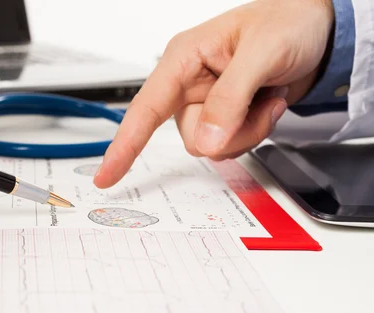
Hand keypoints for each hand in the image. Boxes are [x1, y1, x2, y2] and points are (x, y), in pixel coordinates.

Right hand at [94, 0, 333, 187]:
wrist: (320, 32)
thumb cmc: (288, 22)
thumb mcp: (261, 54)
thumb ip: (230, 98)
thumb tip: (207, 141)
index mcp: (183, 59)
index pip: (145, 109)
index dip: (124, 145)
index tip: (106, 175)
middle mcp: (189, 85)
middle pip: (192, 137)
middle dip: (231, 131)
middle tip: (260, 102)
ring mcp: (207, 104)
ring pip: (213, 146)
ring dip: (248, 130)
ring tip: (268, 97)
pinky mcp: (225, 117)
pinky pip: (231, 145)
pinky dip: (256, 131)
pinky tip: (268, 103)